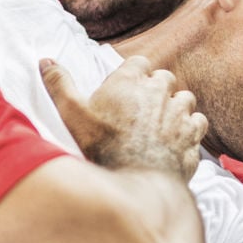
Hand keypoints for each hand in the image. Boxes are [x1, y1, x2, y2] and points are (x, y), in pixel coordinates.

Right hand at [40, 56, 205, 179]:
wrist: (136, 182)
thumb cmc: (101, 146)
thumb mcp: (72, 113)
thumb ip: (59, 84)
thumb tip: (45, 60)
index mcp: (131, 80)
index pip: (140, 62)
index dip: (135, 75)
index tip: (127, 90)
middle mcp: (160, 91)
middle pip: (165, 79)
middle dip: (156, 90)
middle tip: (141, 111)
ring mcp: (180, 112)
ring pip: (185, 100)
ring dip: (175, 108)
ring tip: (161, 125)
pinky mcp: (193, 135)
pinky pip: (198, 123)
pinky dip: (190, 129)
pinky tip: (177, 140)